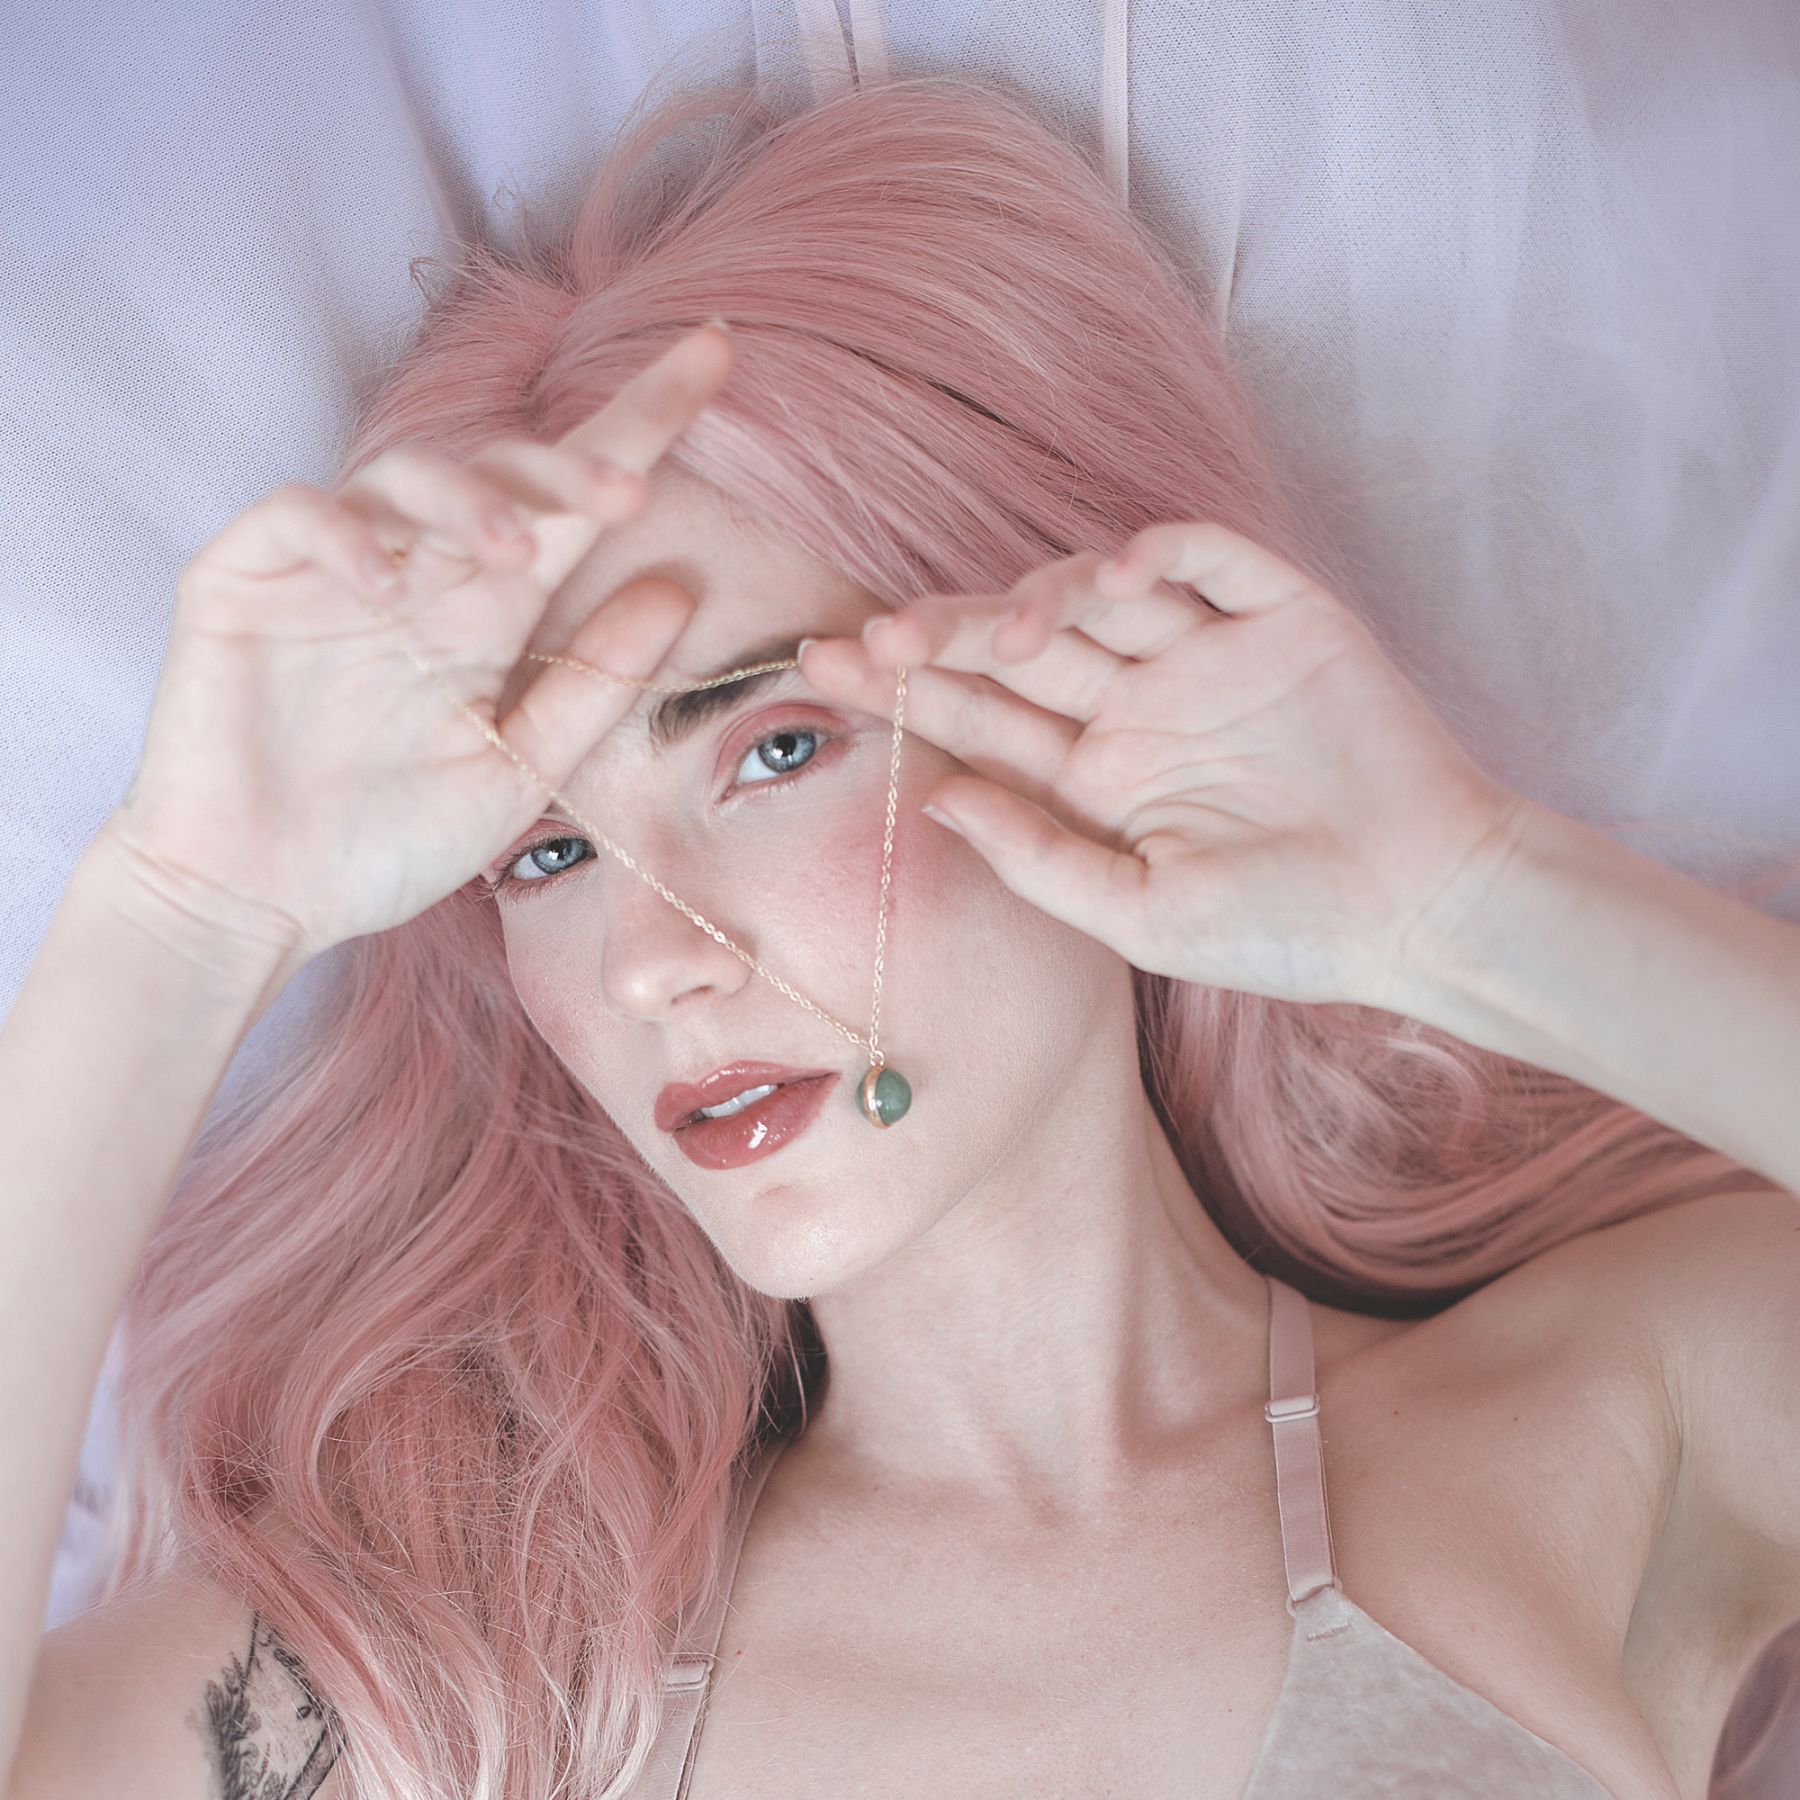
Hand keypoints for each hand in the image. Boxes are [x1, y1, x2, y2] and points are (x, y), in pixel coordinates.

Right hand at [103, 323, 736, 972]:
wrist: (261, 902)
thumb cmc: (387, 842)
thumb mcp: (516, 770)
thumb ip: (592, 686)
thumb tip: (677, 588)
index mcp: (490, 613)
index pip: (575, 503)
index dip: (642, 421)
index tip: (719, 352)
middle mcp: (421, 574)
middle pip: (501, 471)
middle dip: (569, 464)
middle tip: (626, 490)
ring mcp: (331, 570)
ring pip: (404, 475)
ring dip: (468, 498)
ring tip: (516, 552)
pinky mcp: (240, 579)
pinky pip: (295, 517)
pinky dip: (344, 535)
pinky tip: (389, 584)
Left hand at [796, 521, 1533, 1010]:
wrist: (1425, 908)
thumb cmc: (1285, 931)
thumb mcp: (1140, 915)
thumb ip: (1037, 857)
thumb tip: (933, 802)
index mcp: (1098, 777)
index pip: (983, 719)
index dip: (905, 692)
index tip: (824, 672)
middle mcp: (1141, 706)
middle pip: (1021, 646)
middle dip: (946, 635)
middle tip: (879, 639)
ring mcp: (1209, 657)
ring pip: (1102, 594)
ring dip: (1046, 597)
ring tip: (1013, 636)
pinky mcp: (1285, 618)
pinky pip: (1213, 560)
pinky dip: (1166, 552)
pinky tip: (1120, 574)